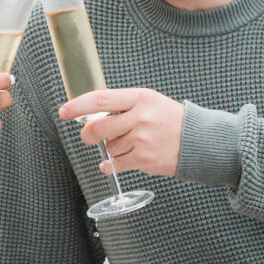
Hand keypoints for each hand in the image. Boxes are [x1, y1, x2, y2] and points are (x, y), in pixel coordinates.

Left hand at [56, 86, 184, 176]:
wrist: (198, 140)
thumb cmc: (170, 119)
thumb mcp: (150, 102)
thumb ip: (123, 106)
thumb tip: (92, 114)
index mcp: (140, 98)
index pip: (100, 100)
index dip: (78, 106)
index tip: (64, 111)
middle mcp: (140, 118)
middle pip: (98, 128)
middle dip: (88, 134)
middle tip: (88, 136)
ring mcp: (143, 140)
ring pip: (109, 147)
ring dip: (112, 148)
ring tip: (129, 144)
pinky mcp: (145, 160)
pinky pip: (116, 164)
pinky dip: (111, 165)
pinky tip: (113, 163)